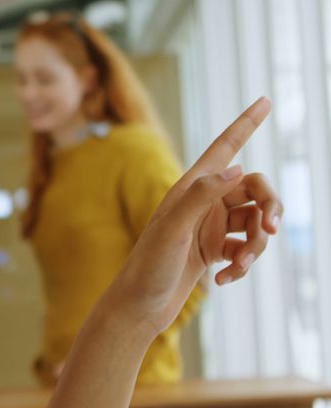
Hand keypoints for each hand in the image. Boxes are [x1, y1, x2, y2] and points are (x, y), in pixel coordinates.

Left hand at [100, 97, 282, 338]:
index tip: (266, 99)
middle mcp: (201, 202)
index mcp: (189, 189)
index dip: (246, 124)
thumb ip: (202, 197)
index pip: (225, 148)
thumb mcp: (172, 231)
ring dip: (256, 244)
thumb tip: (236, 168)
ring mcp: (209, 226)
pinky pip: (245, 247)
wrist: (137, 308)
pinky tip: (224, 280)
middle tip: (270, 228)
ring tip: (238, 266)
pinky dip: (243, 263)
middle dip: (269, 207)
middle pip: (254, 188)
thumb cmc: (147, 268)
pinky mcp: (213, 249)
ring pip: (255, 221)